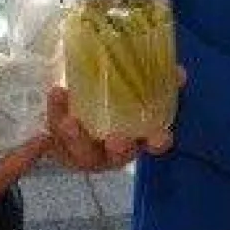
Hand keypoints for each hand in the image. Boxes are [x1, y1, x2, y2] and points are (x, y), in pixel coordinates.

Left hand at [45, 86, 164, 170]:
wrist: (79, 103)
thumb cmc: (115, 97)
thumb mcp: (137, 86)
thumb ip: (158, 79)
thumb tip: (178, 73)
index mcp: (137, 139)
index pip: (153, 144)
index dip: (157, 142)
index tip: (159, 137)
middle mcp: (112, 151)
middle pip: (116, 157)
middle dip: (117, 149)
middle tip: (116, 139)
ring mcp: (85, 152)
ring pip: (82, 152)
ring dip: (76, 139)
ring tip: (70, 122)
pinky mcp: (60, 145)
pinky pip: (54, 140)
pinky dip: (53, 125)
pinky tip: (52, 104)